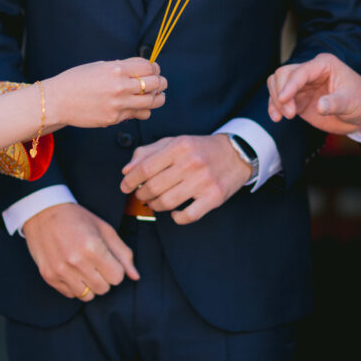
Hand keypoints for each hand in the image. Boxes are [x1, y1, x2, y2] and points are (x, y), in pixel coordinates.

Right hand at [21, 203, 139, 300]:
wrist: (43, 213)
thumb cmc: (76, 218)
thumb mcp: (104, 229)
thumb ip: (123, 253)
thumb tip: (135, 276)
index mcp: (93, 247)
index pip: (117, 277)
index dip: (115, 269)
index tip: (108, 260)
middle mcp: (76, 262)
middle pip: (104, 288)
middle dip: (104, 277)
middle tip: (95, 263)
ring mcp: (61, 271)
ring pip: (88, 296)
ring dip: (89, 284)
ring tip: (84, 268)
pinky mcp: (49, 277)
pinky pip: (71, 294)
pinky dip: (74, 285)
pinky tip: (71, 270)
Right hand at [45, 58, 165, 128]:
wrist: (58, 101)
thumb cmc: (77, 80)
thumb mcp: (100, 66)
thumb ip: (123, 67)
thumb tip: (145, 68)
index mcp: (116, 69)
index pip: (149, 67)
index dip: (155, 68)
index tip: (155, 70)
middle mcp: (120, 86)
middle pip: (155, 83)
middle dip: (161, 82)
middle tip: (160, 83)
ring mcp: (118, 105)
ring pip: (152, 102)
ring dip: (158, 98)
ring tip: (157, 96)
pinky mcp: (114, 119)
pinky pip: (138, 114)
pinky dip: (141, 110)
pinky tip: (138, 106)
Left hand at [120, 135, 250, 224]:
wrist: (236, 153)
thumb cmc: (200, 148)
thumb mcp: (173, 142)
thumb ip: (147, 153)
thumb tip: (126, 170)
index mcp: (178, 147)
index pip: (145, 167)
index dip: (130, 180)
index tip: (125, 186)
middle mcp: (190, 163)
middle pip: (154, 187)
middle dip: (141, 195)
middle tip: (140, 196)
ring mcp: (203, 181)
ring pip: (167, 202)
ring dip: (155, 206)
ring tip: (154, 203)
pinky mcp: (214, 197)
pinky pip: (188, 215)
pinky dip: (177, 217)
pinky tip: (174, 212)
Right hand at [266, 53, 360, 134]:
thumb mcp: (353, 103)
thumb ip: (336, 103)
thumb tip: (320, 106)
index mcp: (324, 65)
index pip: (301, 71)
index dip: (290, 85)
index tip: (283, 100)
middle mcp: (311, 71)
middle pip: (283, 74)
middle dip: (281, 93)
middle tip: (290, 114)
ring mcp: (303, 85)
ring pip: (277, 83)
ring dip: (275, 100)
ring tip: (283, 117)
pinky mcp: (298, 98)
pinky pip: (279, 97)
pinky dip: (274, 106)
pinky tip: (276, 117)